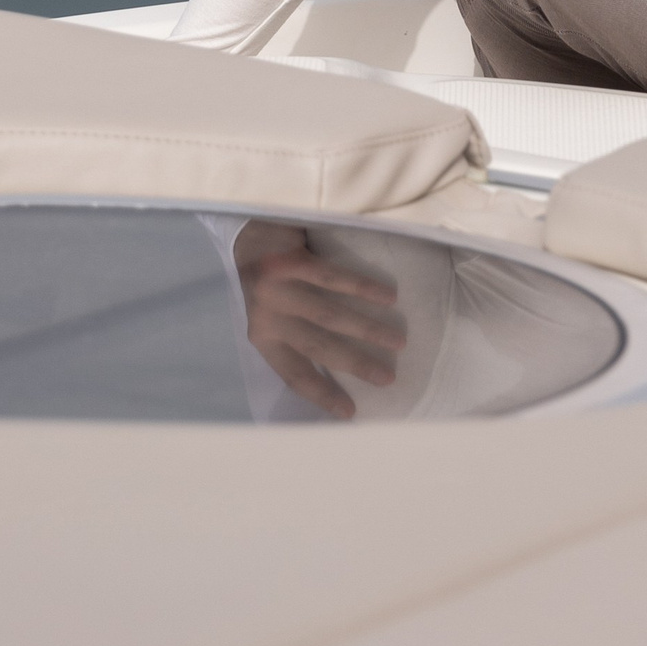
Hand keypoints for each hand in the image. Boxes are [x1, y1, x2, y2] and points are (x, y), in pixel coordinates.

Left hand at [232, 221, 406, 420]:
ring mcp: (277, 289)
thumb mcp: (273, 316)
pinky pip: (333, 279)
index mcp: (262, 337)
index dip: (322, 395)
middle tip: (389, 377)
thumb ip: (295, 336)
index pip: (293, 374)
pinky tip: (388, 296)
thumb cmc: (270, 280)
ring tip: (398, 340)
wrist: (248, 232)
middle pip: (319, 347)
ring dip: (368, 330)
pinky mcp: (290, 261)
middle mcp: (267, 317)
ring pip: (330, 316)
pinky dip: (364, 289)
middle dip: (357, 365)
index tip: (351, 413)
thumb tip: (342, 363)